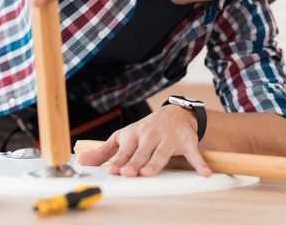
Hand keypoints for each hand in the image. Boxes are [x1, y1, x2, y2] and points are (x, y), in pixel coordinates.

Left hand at [76, 106, 211, 177]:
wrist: (174, 113)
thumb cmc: (145, 130)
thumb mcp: (123, 137)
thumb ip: (104, 151)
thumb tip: (81, 162)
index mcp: (134, 134)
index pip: (125, 150)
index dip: (120, 160)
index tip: (114, 170)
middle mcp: (150, 135)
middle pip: (142, 152)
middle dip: (136, 162)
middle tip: (130, 173)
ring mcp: (169, 138)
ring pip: (162, 153)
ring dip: (157, 162)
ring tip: (151, 172)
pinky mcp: (187, 141)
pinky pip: (194, 153)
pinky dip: (199, 163)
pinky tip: (204, 173)